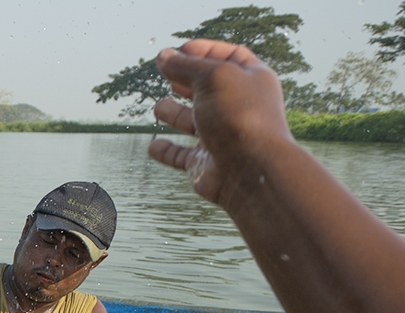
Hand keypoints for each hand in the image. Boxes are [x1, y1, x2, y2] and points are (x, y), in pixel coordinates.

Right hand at [147, 40, 291, 205]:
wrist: (251, 170)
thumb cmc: (240, 117)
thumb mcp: (212, 77)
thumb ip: (185, 66)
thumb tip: (163, 57)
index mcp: (251, 81)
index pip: (228, 57)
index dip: (204, 50)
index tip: (180, 49)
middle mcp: (237, 108)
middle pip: (208, 89)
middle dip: (187, 79)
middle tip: (167, 72)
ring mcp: (221, 136)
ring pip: (194, 122)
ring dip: (175, 114)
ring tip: (159, 107)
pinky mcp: (205, 163)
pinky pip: (181, 156)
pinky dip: (166, 151)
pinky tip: (153, 146)